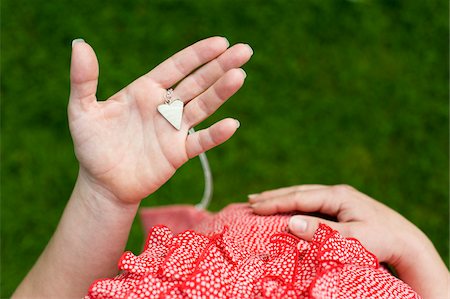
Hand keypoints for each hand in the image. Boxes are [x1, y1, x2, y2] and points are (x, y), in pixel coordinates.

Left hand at [69, 37, 252, 203]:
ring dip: (221, 92)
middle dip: (220, 66)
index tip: (221, 42)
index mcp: (146, 90)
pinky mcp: (179, 153)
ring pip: (203, 106)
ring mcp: (174, 129)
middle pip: (198, 81)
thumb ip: (84, 79)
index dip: (198, 54)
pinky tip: (231, 124)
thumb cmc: (92, 146)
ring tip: (239, 75)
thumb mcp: (83, 110)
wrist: (102, 183)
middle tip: (244, 50)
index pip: (177, 66)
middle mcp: (165, 106)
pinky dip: (216, 135)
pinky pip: (200, 143)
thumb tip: (80, 44)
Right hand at [249, 184, 448, 297]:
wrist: (407, 242)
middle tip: (249, 200)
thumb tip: (291, 222)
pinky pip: (312, 202)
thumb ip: (321, 231)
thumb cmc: (382, 240)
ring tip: (262, 200)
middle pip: (298, 192)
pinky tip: (288, 208)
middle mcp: (336, 192)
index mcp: (338, 195)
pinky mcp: (342, 206)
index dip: (275, 202)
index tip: (253, 207)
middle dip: (273, 196)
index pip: (299, 197)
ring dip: (282, 198)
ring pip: (304, 195)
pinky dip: (295, 204)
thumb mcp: (352, 237)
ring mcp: (340, 198)